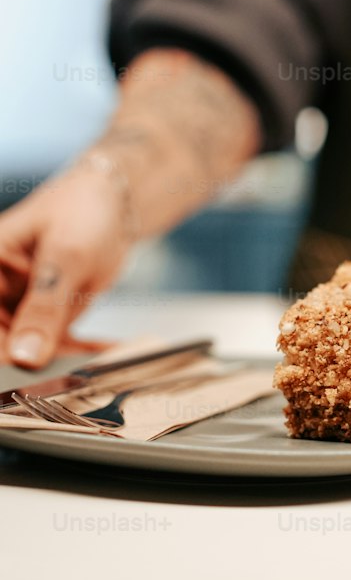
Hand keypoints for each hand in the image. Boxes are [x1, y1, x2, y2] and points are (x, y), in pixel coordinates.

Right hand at [0, 167, 132, 368]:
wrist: (111, 204)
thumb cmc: (80, 210)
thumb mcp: (65, 254)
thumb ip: (45, 304)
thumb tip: (25, 355)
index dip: (1, 349)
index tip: (23, 370)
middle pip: (2, 344)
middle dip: (31, 365)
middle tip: (67, 375)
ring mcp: (17, 309)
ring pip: (29, 353)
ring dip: (62, 363)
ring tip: (99, 364)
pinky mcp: (44, 320)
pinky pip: (57, 347)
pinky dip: (82, 352)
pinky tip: (109, 352)